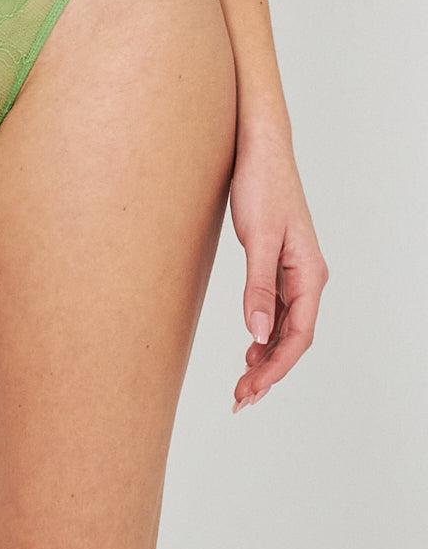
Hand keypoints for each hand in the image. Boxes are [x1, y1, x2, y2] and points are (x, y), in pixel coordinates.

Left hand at [229, 127, 328, 411]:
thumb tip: (259, 334)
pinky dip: (263, 333)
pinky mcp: (277, 262)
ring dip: (265, 357)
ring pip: (285, 327)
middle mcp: (307, 276)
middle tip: (240, 400)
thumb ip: (258, 288)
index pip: (298, 336)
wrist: (258, 149)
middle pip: (293, 338)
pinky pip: (277, 309)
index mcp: (309, 274)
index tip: (250, 391)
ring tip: (242, 384)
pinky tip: (250, 348)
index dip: (275, 368)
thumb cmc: (262, 186)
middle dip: (268, 372)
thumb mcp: (257, 239)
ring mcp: (293, 270)